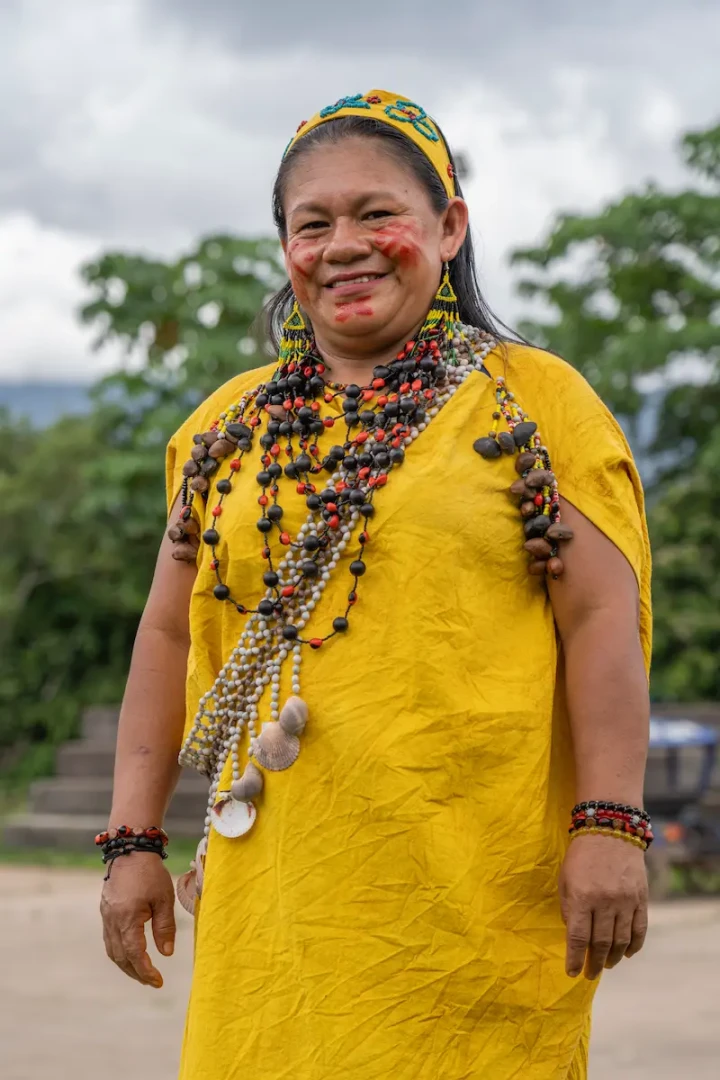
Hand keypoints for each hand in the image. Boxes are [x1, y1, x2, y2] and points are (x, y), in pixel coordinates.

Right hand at [100, 852, 175, 987]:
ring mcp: (106, 916)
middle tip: (151, 981)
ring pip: (112, 950)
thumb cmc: (150, 873)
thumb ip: (165, 927)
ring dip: (126, 965)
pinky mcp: (105, 911)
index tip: (158, 981)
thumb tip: (166, 953)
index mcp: (128, 919)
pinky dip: (119, 951)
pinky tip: (130, 953)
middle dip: (135, 972)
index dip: (146, 971)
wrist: (130, 850)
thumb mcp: (164, 899)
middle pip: (121, 957)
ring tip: (141, 972)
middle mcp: (113, 921)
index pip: (135, 954)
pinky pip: (109, 939)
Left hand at [559, 833, 647, 979]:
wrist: (610, 831)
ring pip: (621, 940)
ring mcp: (625, 901)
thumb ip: (568, 907)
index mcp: (581, 897)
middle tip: (590, 974)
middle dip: (594, 963)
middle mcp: (605, 902)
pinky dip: (633, 946)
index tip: (572, 972)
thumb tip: (573, 935)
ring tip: (605, 965)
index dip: (575, 959)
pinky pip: (639, 929)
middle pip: (600, 943)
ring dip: (612, 957)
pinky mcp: (641, 898)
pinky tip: (626, 954)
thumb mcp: (565, 879)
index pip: (578, 937)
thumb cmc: (581, 856)